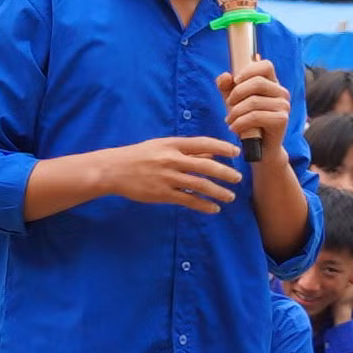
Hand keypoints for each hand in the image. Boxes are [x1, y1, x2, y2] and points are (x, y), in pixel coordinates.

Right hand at [90, 134, 245, 211]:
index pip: (202, 143)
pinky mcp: (162, 194)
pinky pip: (188, 200)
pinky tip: (213, 208)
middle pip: (205, 166)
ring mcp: (167, 178)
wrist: (114, 170)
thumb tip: (210, 156)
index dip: (221, 147)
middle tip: (238, 178)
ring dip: (218, 191)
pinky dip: (203, 205)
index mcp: (172, 145)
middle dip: (225, 173)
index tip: (235, 152)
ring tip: (230, 197)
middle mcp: (172, 159)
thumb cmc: (139, 156)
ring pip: (199, 185)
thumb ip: (185, 151)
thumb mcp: (161, 147)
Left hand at [218, 56, 289, 151]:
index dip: (249, 70)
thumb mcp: (233, 101)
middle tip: (228, 105)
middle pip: (258, 82)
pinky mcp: (282, 119)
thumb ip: (226, 86)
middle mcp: (282, 92)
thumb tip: (226, 76)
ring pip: (254, 101)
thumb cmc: (247, 122)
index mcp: (273, 83)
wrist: (259, 149)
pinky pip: (256, 116)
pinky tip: (233, 128)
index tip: (235, 80)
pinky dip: (240, 122)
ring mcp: (284, 106)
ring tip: (229, 120)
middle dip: (237, 93)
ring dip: (236, 111)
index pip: (266, 65)